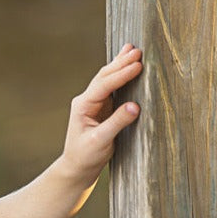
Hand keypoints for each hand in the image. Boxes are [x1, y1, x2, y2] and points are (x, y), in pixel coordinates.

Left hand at [61, 44, 142, 183]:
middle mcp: (86, 100)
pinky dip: (121, 73)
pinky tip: (128, 62)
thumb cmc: (86, 157)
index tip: (138, 65)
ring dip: (120, 64)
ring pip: (108, 78)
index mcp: (82, 106)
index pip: (103, 85)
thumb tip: (135, 107)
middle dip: (121, 63)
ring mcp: (94, 102)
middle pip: (104, 76)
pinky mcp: (102, 107)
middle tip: (138, 50)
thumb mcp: (100, 142)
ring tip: (134, 49)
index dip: (121, 74)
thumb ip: (116, 123)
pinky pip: (113, 86)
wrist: (78, 167)